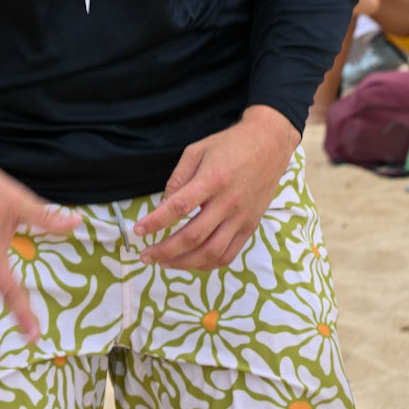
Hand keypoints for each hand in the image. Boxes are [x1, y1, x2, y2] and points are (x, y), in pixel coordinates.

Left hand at [133, 106, 298, 271]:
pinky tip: (191, 262)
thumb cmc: (230, 145)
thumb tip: (163, 205)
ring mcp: (242, 218)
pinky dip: (207, 264)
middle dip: (165, 251)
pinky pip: (228, 255)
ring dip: (184, 263)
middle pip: (193, 236)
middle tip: (146, 256)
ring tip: (164, 263)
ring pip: (210, 252)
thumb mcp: (198, 150)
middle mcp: (228, 202)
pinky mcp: (251, 227)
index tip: (138, 231)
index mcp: (213, 179)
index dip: (155, 222)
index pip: (178, 207)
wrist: (269, 144)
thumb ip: (178, 178)